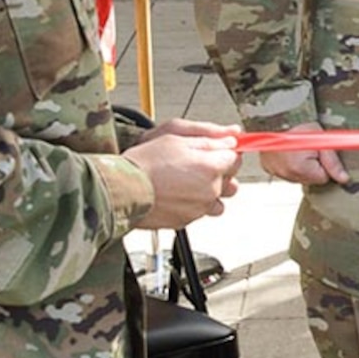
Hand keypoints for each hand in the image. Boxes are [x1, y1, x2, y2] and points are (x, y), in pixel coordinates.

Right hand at [125, 122, 242, 227]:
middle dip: (218, 171)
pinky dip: (192, 204)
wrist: (121, 190)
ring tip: (187, 182)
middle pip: (230, 180)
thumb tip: (231, 137)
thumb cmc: (145, 163)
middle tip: (196, 164)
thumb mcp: (176, 136)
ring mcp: (199, 208)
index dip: (225, 152)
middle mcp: (210, 190)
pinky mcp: (186, 221)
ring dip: (209, 191)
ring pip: (217, 199)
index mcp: (211, 167)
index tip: (216, 150)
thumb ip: (210, 137)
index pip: (236, 158)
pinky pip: (199, 212)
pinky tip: (176, 194)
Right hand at [259, 123, 348, 186]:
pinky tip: (290, 152)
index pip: (324, 178)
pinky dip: (290, 164)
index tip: (321, 151)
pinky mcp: (269, 168)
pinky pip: (286, 171)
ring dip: (302, 166)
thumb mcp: (322, 141)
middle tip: (310, 148)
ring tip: (299, 148)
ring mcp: (276, 172)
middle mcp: (287, 175)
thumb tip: (343, 179)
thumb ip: (333, 162)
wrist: (276, 116)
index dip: (325, 164)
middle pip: (311, 179)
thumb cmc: (300, 127)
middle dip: (314, 166)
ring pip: (299, 176)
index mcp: (300, 169)